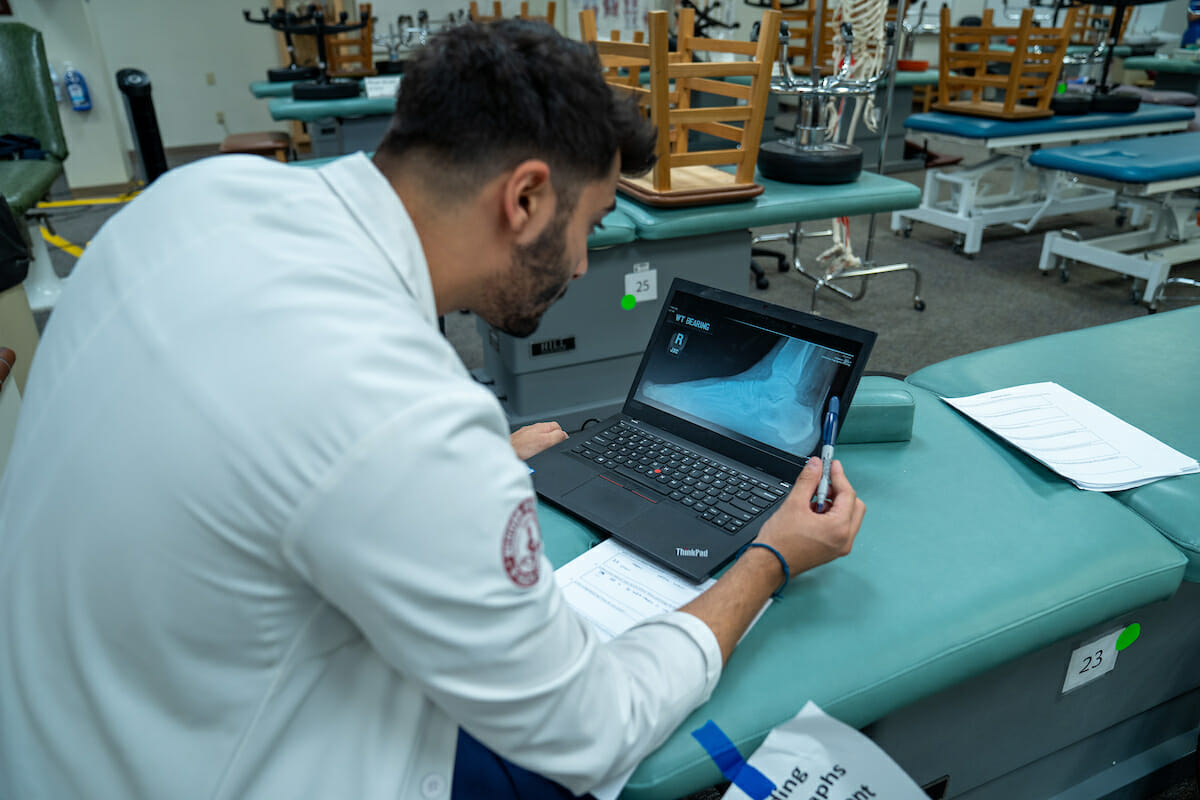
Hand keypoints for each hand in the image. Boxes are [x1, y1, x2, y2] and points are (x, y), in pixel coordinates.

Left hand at [510, 421, 567, 459]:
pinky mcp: (520, 440)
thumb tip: (565, 435)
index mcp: (542, 427)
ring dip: (542, 445)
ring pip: (540, 437)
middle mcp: (533, 428)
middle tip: (549, 450)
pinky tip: (531, 453)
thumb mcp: (544, 443)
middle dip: (551, 441)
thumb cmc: (521, 448)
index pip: (558, 427)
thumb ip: (557, 437)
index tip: (560, 444)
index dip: (561, 436)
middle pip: (549, 432)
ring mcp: (526, 433)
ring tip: (539, 453)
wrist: (505, 452)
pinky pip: (531, 442)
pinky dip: (533, 448)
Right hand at [755, 457, 864, 575]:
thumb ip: (808, 480)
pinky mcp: (832, 550)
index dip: (839, 476)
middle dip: (840, 491)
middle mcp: (845, 540)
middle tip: (823, 482)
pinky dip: (832, 516)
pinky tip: (813, 513)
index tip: (831, 465)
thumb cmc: (780, 541)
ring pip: (849, 517)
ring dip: (835, 504)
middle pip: (854, 505)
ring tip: (813, 500)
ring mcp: (840, 547)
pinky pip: (840, 528)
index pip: (848, 494)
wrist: (769, 565)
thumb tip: (816, 465)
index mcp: (839, 528)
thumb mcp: (794, 503)